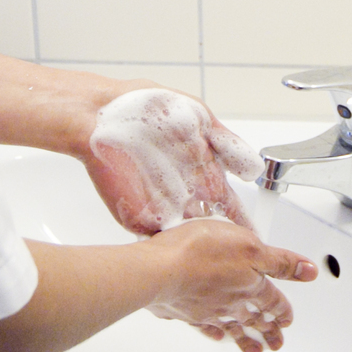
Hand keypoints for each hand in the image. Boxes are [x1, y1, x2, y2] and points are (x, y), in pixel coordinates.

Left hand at [85, 85, 265, 235]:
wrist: (98, 112)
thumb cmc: (145, 106)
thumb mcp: (198, 116)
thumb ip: (227, 142)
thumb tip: (253, 168)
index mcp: (200, 167)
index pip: (226, 200)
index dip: (240, 216)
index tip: (252, 231)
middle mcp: (183, 188)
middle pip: (210, 221)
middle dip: (223, 234)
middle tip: (235, 244)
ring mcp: (159, 204)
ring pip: (188, 232)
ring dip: (200, 239)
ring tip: (213, 245)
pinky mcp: (135, 215)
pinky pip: (159, 237)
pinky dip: (172, 241)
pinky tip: (184, 242)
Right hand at [145, 218, 316, 351]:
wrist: (162, 270)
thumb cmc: (202, 253)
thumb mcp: (251, 246)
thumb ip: (280, 260)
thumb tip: (308, 271)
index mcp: (250, 285)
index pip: (273, 301)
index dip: (283, 310)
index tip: (288, 320)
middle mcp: (230, 302)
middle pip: (255, 320)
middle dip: (268, 332)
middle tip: (276, 344)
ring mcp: (207, 310)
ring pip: (232, 328)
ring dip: (245, 340)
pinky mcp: (184, 311)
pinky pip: (203, 326)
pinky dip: (212, 332)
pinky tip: (214, 334)